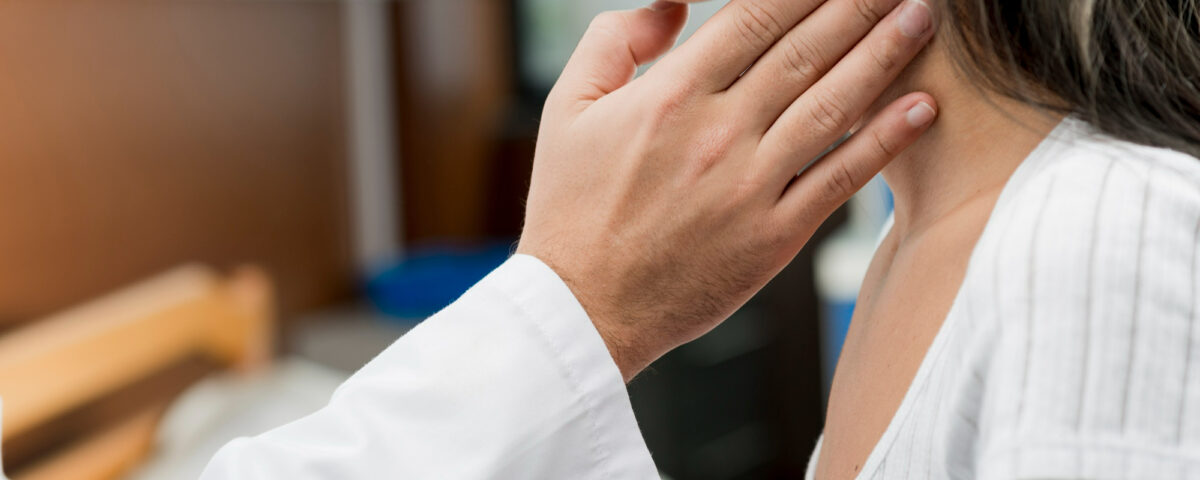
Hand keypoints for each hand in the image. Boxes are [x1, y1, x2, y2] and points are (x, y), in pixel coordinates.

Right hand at [517, 0, 937, 380]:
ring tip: (920, 18)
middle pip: (806, 50)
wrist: (583, 308)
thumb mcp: (567, 108)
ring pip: (834, 105)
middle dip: (857, 6)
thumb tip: (674, 4)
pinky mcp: (774, 236)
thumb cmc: (572, 209)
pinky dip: (885, 141)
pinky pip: (840, 179)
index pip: (755, 17)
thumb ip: (616, 41)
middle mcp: (720, 132)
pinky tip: (921, 107)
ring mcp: (752, 185)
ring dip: (885, 56)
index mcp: (671, 94)